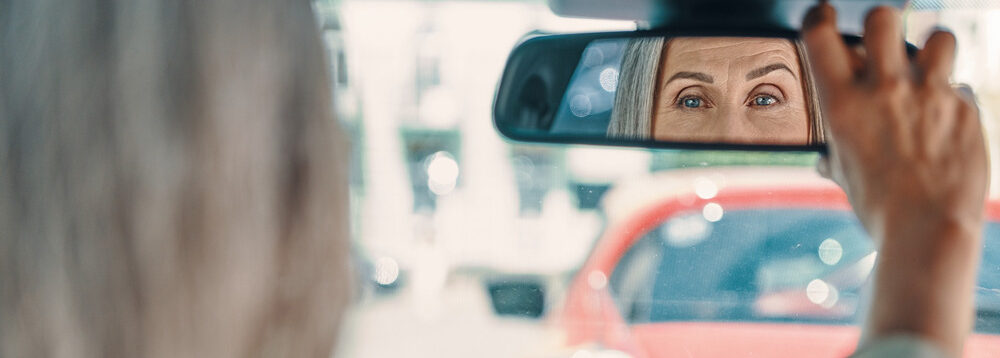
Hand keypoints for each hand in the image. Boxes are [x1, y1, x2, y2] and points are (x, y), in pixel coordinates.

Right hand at [802, 3, 986, 355]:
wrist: (928, 229)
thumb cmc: (878, 208)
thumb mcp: (842, 173)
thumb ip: (837, 148)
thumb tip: (828, 154)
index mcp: (842, 103)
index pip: (821, 34)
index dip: (820, 17)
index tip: (824, 17)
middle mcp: (885, 89)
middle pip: (883, 18)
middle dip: (880, 26)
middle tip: (881, 45)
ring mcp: (930, 95)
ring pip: (938, 36)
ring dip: (931, 50)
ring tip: (927, 70)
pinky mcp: (965, 108)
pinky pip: (961, 84)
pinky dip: (953, 96)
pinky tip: (945, 119)